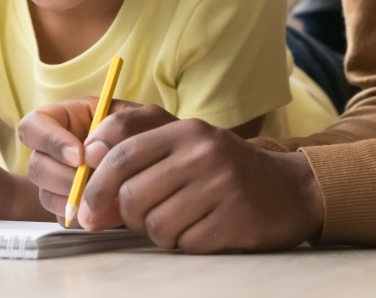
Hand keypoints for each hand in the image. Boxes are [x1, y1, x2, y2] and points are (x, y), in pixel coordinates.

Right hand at [19, 97, 157, 221]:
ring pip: (46, 195)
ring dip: (76, 199)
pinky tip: (111, 211)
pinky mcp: (72, 207)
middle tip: (96, 182)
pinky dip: (86, 217)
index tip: (78, 156)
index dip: (49, 141)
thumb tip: (90, 152)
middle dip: (65, 178)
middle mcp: (59, 150)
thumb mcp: (146, 119)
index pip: (34, 125)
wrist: (172, 169)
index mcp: (69, 119)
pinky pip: (65, 218)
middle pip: (36, 165)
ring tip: (111, 196)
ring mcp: (62, 180)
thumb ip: (120, 125)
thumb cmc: (157, 136)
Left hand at [24, 101, 325, 252]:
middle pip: (132, 196)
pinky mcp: (235, 220)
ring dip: (159, 233)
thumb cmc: (224, 171)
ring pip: (155, 226)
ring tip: (179, 221)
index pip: (123, 154)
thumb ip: (138, 153)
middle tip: (137, 221)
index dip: (96, 184)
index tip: (88, 207)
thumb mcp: (186, 147)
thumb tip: (86, 175)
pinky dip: (186, 244)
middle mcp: (205, 153)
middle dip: (126, 217)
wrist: (289, 190)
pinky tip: (203, 230)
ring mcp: (222, 187)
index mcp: (188, 131)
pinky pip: (185, 244)